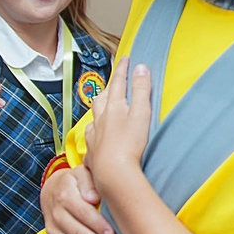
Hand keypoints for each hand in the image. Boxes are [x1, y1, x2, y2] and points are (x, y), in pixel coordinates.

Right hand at [41, 165, 113, 233]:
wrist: (53, 187)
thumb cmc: (77, 181)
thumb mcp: (83, 173)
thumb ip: (89, 182)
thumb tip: (94, 197)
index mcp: (65, 195)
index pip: (82, 212)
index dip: (97, 224)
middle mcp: (56, 214)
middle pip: (75, 233)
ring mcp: (53, 230)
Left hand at [84, 60, 150, 196]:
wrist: (114, 174)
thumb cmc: (130, 145)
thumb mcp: (141, 113)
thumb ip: (141, 90)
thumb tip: (140, 67)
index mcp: (113, 108)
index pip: (117, 83)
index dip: (122, 70)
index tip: (126, 58)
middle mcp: (100, 120)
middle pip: (101, 99)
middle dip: (108, 89)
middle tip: (114, 83)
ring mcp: (94, 138)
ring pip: (94, 119)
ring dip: (99, 112)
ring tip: (104, 110)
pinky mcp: (93, 155)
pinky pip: (92, 141)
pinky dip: (95, 136)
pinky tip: (97, 140)